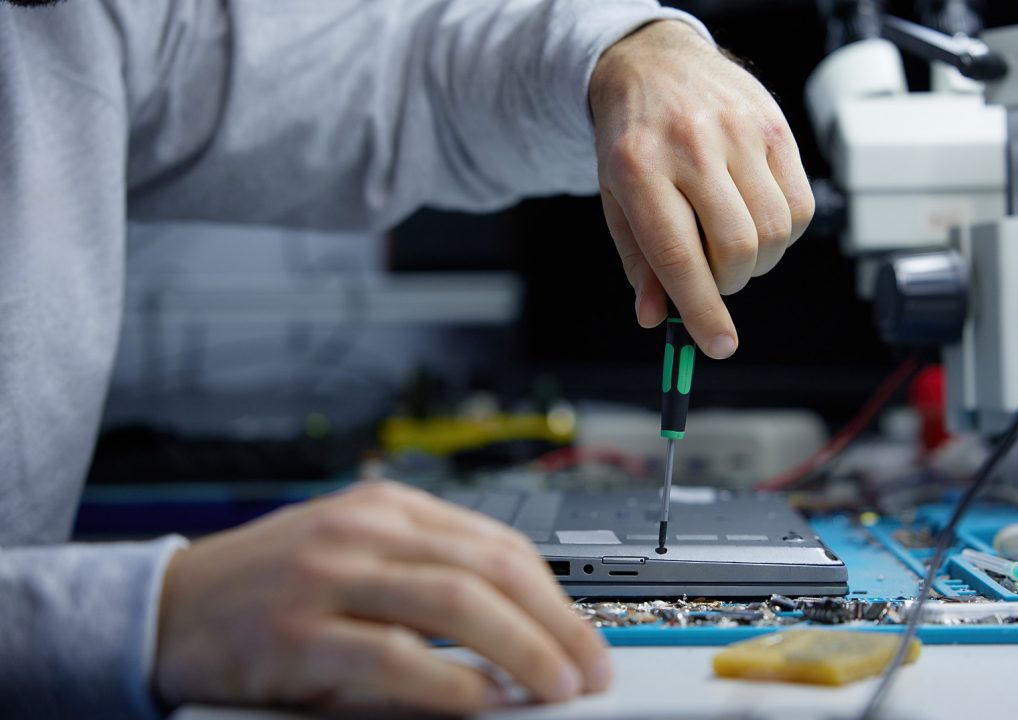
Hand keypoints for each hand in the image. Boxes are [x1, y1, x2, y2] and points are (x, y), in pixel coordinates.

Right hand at [154, 481, 610, 713]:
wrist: (168, 607)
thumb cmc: (272, 586)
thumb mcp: (356, 557)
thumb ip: (428, 578)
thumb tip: (520, 632)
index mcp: (388, 508)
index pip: (497, 542)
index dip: (555, 594)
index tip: (585, 634)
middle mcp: (363, 530)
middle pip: (489, 568)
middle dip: (555, 622)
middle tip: (590, 666)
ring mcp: (328, 576)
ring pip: (454, 601)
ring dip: (521, 647)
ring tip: (557, 685)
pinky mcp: (297, 634)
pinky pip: (393, 654)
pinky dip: (449, 680)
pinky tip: (483, 698)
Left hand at [590, 20, 813, 358]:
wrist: (653, 63)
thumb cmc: (633, 138)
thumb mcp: (616, 199)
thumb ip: (638, 260)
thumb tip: (655, 316)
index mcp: (639, 168)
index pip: (678, 256)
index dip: (702, 310)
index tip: (718, 345)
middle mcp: (691, 146)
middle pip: (736, 248)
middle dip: (729, 283)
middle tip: (714, 276)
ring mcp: (739, 132)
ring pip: (775, 232)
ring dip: (758, 262)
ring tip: (732, 245)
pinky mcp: (776, 126)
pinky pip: (801, 206)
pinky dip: (785, 233)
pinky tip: (758, 219)